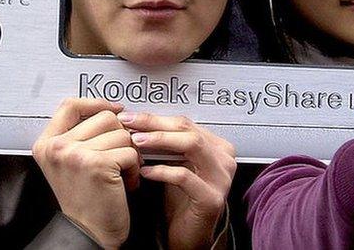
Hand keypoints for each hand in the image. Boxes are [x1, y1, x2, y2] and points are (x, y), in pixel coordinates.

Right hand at [32, 98, 140, 249]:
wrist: (89, 234)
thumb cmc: (85, 201)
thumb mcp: (71, 163)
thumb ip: (81, 136)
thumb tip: (113, 110)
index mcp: (46, 143)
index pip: (71, 105)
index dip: (96, 103)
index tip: (115, 109)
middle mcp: (56, 147)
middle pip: (104, 116)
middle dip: (121, 136)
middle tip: (121, 158)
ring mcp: (75, 154)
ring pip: (121, 133)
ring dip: (130, 154)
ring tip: (122, 173)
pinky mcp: (96, 164)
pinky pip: (130, 151)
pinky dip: (135, 167)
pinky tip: (126, 183)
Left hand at [120, 112, 235, 249]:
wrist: (189, 236)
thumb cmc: (181, 201)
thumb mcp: (176, 165)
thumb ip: (167, 145)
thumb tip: (139, 121)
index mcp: (217, 147)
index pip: (185, 123)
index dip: (156, 118)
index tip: (131, 116)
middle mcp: (224, 159)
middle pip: (188, 129)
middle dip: (154, 123)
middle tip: (129, 122)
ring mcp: (221, 178)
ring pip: (191, 145)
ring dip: (160, 140)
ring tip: (136, 141)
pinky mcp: (211, 198)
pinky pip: (185, 176)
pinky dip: (162, 171)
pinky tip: (145, 171)